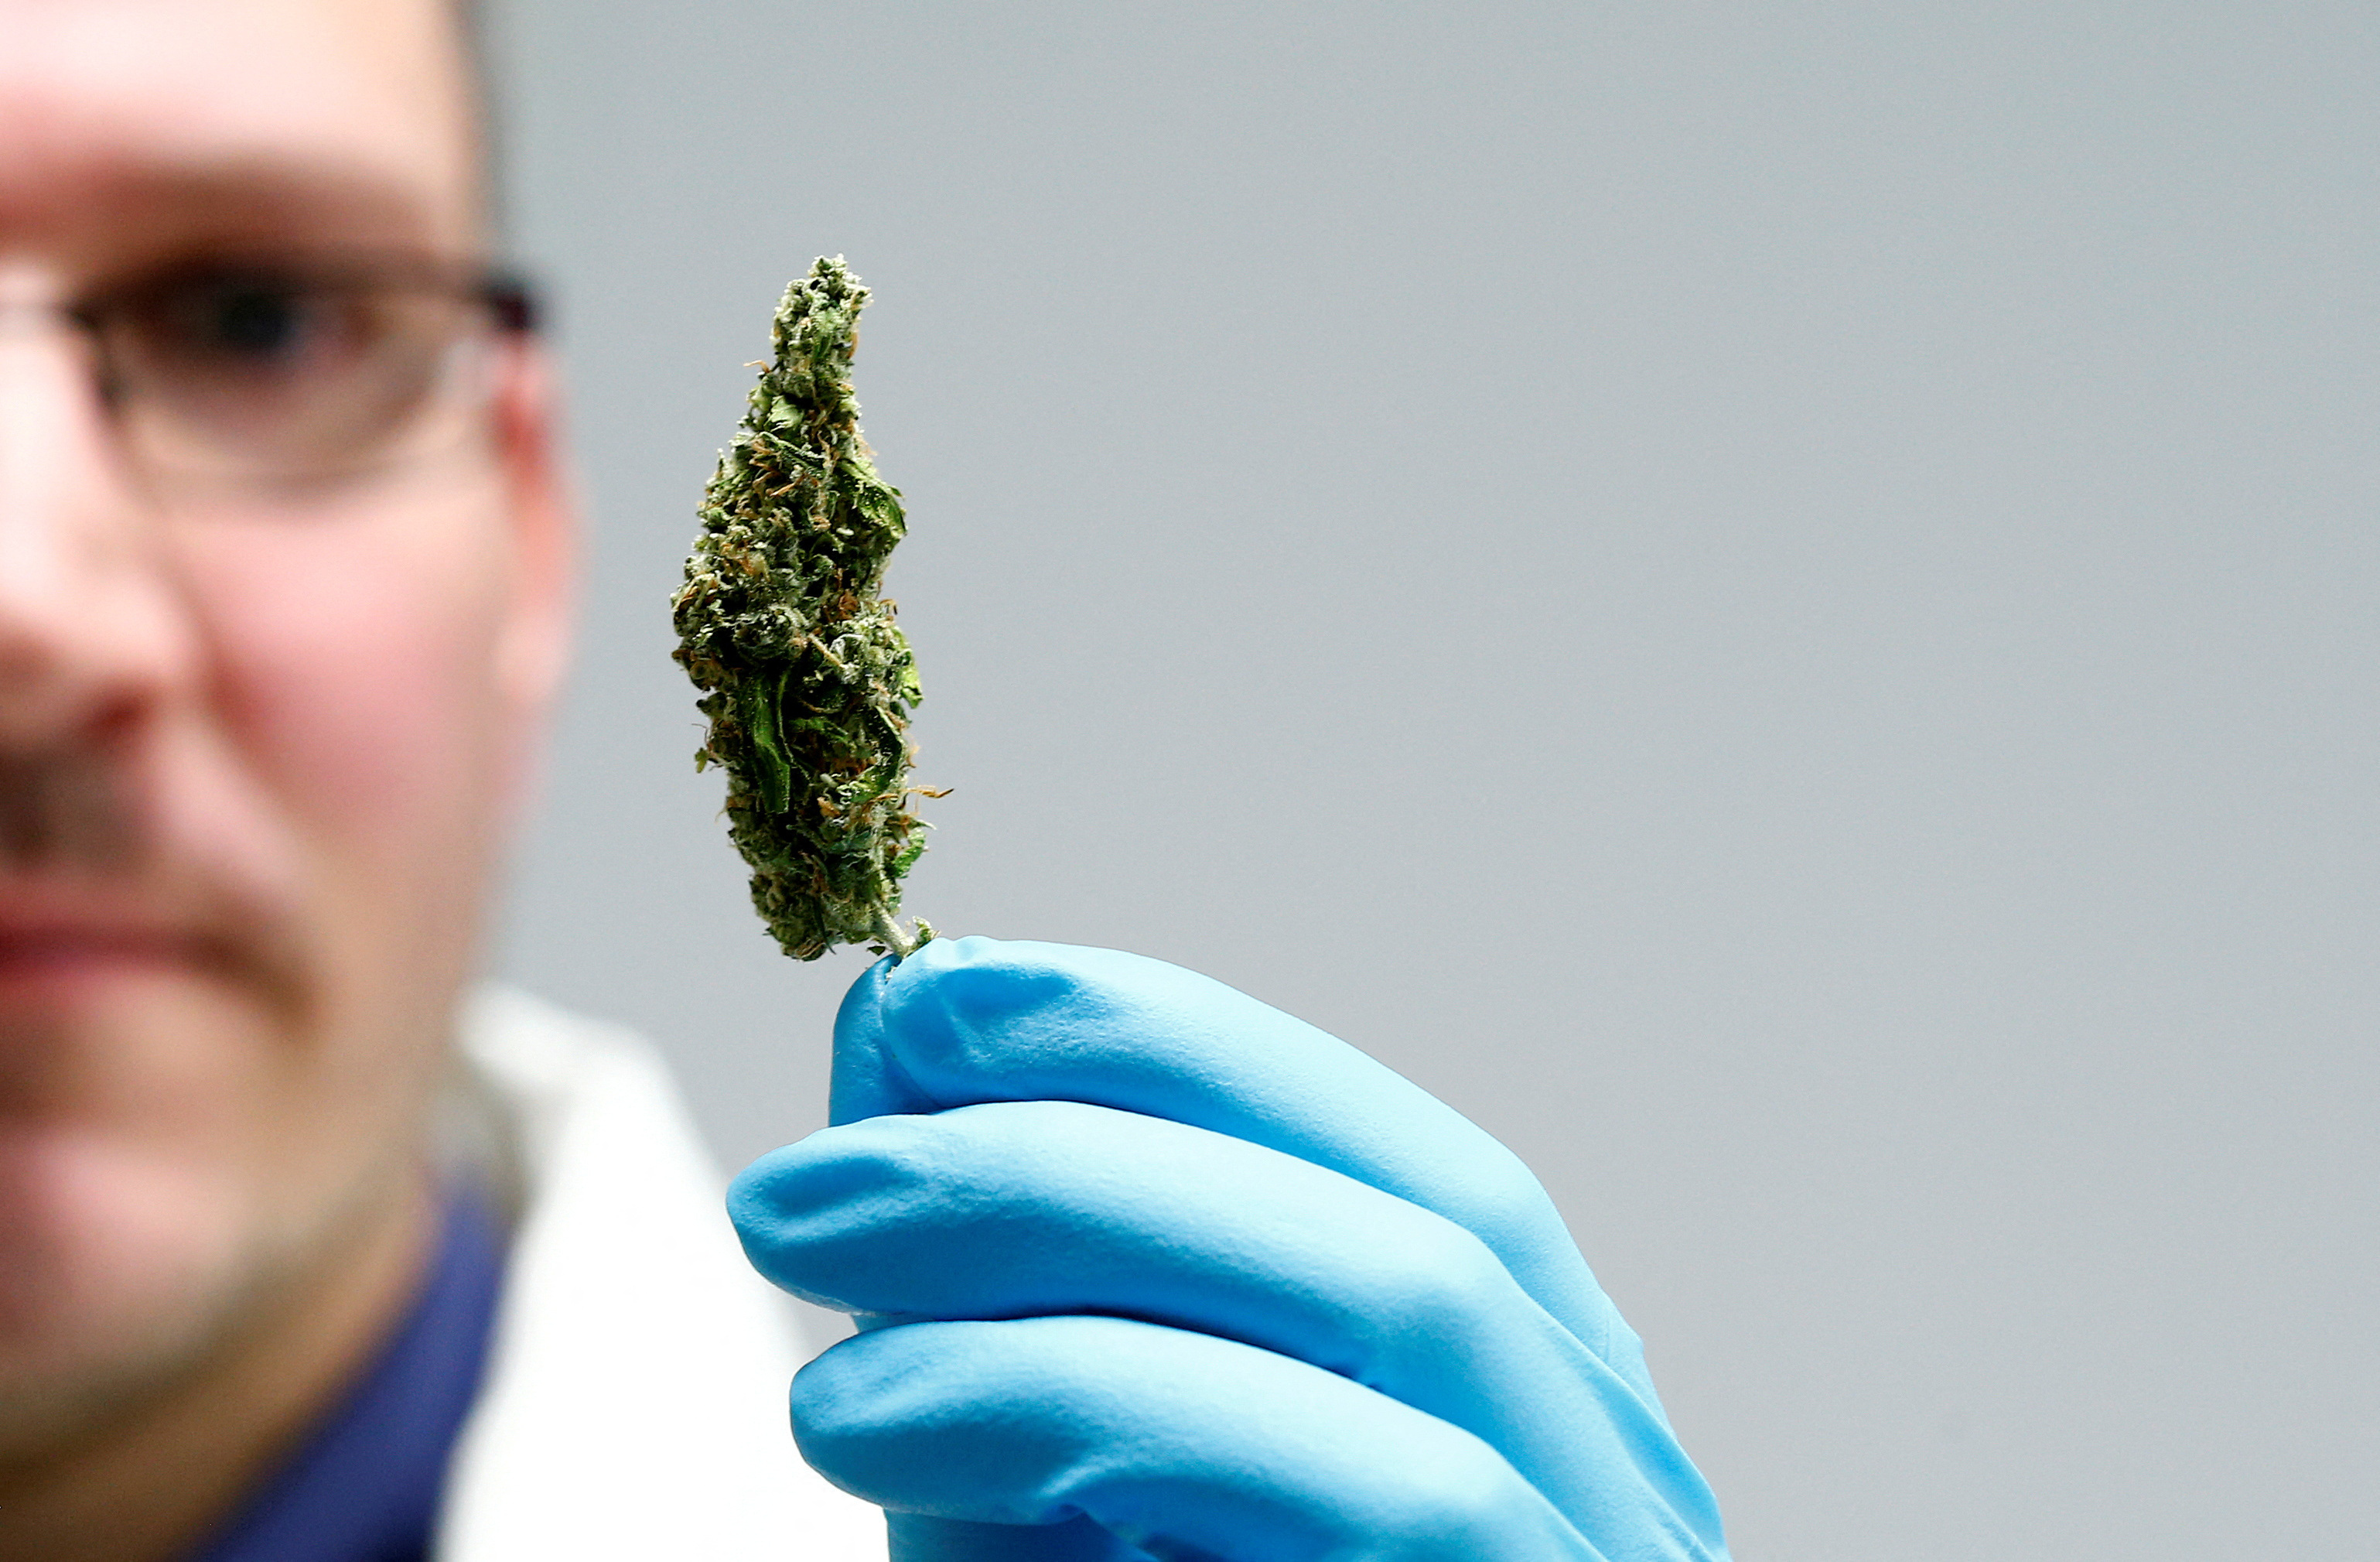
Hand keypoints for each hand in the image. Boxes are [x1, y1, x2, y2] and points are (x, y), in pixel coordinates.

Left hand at [730, 937, 1727, 1560]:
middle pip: (1401, 1200)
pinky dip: (1100, 1402)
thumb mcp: (1045, 1478)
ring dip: (1069, 1238)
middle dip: (1086, 1126)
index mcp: (1502, 1368)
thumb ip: (1003, 1277)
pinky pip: (1370, 1492)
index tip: (925, 1001)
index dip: (1153, 1029)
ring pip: (1401, 1305)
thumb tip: (909, 1019)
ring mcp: (1591, 1556)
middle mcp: (1596, 1449)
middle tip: (805, 1150)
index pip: (1364, 1135)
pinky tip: (872, 1416)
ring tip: (800, 1254)